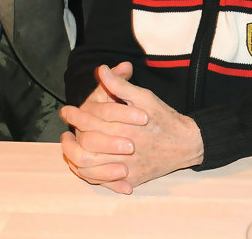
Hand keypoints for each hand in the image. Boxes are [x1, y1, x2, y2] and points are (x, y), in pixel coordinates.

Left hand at [60, 62, 203, 192]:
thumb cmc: (164, 118)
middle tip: (64, 133)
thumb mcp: (145, 96)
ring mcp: (128, 167)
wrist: (187, 143)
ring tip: (69, 149)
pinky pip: (102, 182)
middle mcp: (125, 148)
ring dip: (75, 158)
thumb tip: (102, 70)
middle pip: (87, 145)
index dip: (75, 115)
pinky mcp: (130, 179)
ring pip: (90, 167)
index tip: (66, 112)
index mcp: (126, 125)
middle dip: (71, 138)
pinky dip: (89, 175)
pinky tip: (82, 166)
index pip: (91, 120)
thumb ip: (121, 85)